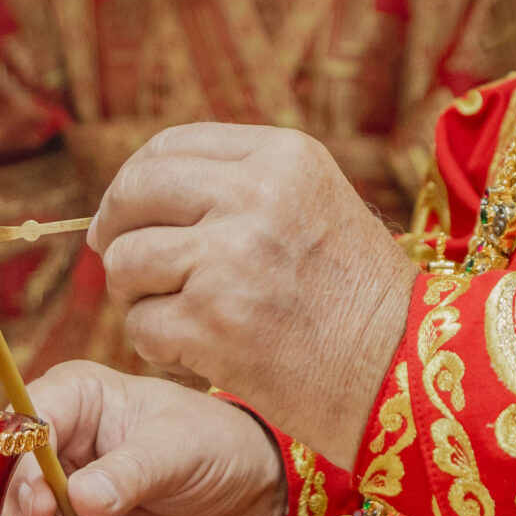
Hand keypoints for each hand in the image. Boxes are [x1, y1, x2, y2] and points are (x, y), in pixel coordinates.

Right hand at [0, 362, 286, 515]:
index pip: (23, 427)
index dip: (23, 468)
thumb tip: (81, 498)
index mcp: (73, 400)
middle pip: (6, 487)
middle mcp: (52, 450)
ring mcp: (55, 501)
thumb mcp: (180, 447)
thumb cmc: (214, 447)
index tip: (45, 504)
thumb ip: (131, 471)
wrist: (245, 504)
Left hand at [92, 123, 418, 465]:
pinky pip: (142, 325)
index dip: (134, 180)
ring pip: (126, 261)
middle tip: (120, 263)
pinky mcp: (212, 323)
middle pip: (135, 192)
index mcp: (283, 157)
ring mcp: (229, 258)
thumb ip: (242, 184)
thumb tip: (139, 189)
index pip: (170, 145)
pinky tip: (198, 352)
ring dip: (137, 295)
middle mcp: (254, 196)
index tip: (125, 213)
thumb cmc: (356, 295)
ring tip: (178, 314)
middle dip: (114, 230)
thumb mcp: (316, 202)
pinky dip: (158, 345)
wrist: (402, 369)